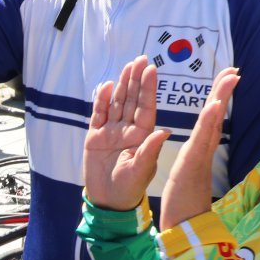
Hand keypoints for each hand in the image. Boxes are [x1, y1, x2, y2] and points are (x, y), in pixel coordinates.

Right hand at [82, 56, 169, 210]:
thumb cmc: (129, 188)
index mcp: (142, 135)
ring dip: (122, 85)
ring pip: (117, 103)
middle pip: (132, 100)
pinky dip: (102, 101)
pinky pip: (99, 115)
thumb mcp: (142, 170)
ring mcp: (111, 132)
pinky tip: (107, 86)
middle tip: (140, 59)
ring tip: (127, 66)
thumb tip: (164, 131)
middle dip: (136, 80)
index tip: (152, 70)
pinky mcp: (95, 137)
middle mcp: (128, 130)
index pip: (146, 107)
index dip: (149, 88)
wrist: (107, 200)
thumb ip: (150, 150)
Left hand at [160, 67, 239, 228]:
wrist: (184, 228)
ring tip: (229, 78)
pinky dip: (209, 122)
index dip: (218, 98)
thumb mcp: (188, 176)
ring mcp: (199, 158)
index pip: (210, 120)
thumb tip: (203, 148)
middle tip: (234, 70)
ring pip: (211, 124)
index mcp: (199, 152)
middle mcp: (202, 152)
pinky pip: (201, 140)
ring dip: (220, 99)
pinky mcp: (192, 166)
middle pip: (215, 116)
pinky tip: (214, 105)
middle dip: (224, 92)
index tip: (227, 78)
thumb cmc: (185, 205)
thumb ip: (197, 160)